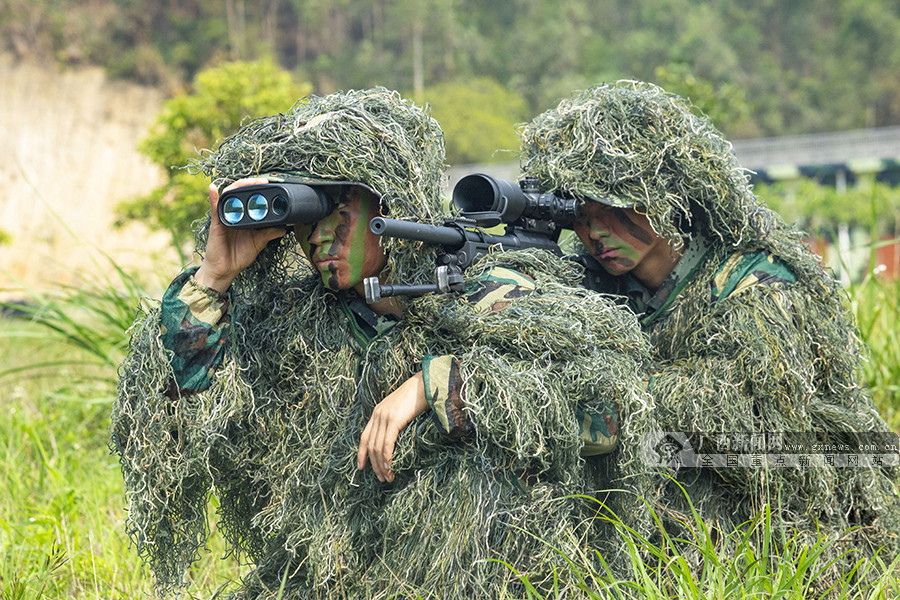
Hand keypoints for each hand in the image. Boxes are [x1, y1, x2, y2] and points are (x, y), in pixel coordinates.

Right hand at [194, 178, 286, 292]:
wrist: (225, 270)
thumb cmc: (239, 255)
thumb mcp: (258, 243)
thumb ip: (269, 233)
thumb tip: (284, 228)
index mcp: (244, 216)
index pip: (250, 197)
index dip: (259, 189)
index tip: (271, 185)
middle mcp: (233, 213)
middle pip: (239, 192)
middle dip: (251, 184)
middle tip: (264, 181)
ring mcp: (224, 217)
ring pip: (228, 196)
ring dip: (238, 186)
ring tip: (249, 182)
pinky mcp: (216, 223)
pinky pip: (214, 208)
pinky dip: (213, 197)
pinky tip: (213, 188)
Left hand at [357, 372, 427, 482]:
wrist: (425, 383)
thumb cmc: (418, 397)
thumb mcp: (401, 410)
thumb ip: (395, 421)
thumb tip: (397, 438)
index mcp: (378, 412)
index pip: (364, 437)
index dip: (361, 453)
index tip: (361, 468)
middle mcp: (378, 414)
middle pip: (370, 445)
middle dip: (374, 465)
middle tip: (382, 478)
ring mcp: (385, 416)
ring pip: (378, 447)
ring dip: (381, 465)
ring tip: (388, 477)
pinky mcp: (394, 419)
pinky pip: (387, 443)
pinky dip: (387, 456)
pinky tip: (389, 466)